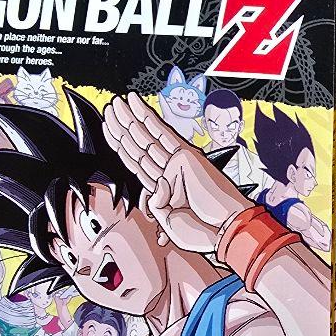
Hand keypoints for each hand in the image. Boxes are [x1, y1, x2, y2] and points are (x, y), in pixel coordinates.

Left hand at [102, 92, 246, 252]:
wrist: (226, 230)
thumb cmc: (202, 232)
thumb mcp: (167, 223)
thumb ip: (155, 203)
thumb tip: (156, 184)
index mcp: (163, 189)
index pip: (136, 162)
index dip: (120, 145)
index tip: (109, 129)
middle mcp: (169, 172)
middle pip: (138, 145)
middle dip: (121, 127)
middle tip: (109, 108)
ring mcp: (177, 162)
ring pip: (146, 136)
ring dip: (128, 118)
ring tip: (115, 103)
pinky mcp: (186, 154)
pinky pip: (161, 132)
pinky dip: (146, 116)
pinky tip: (133, 102)